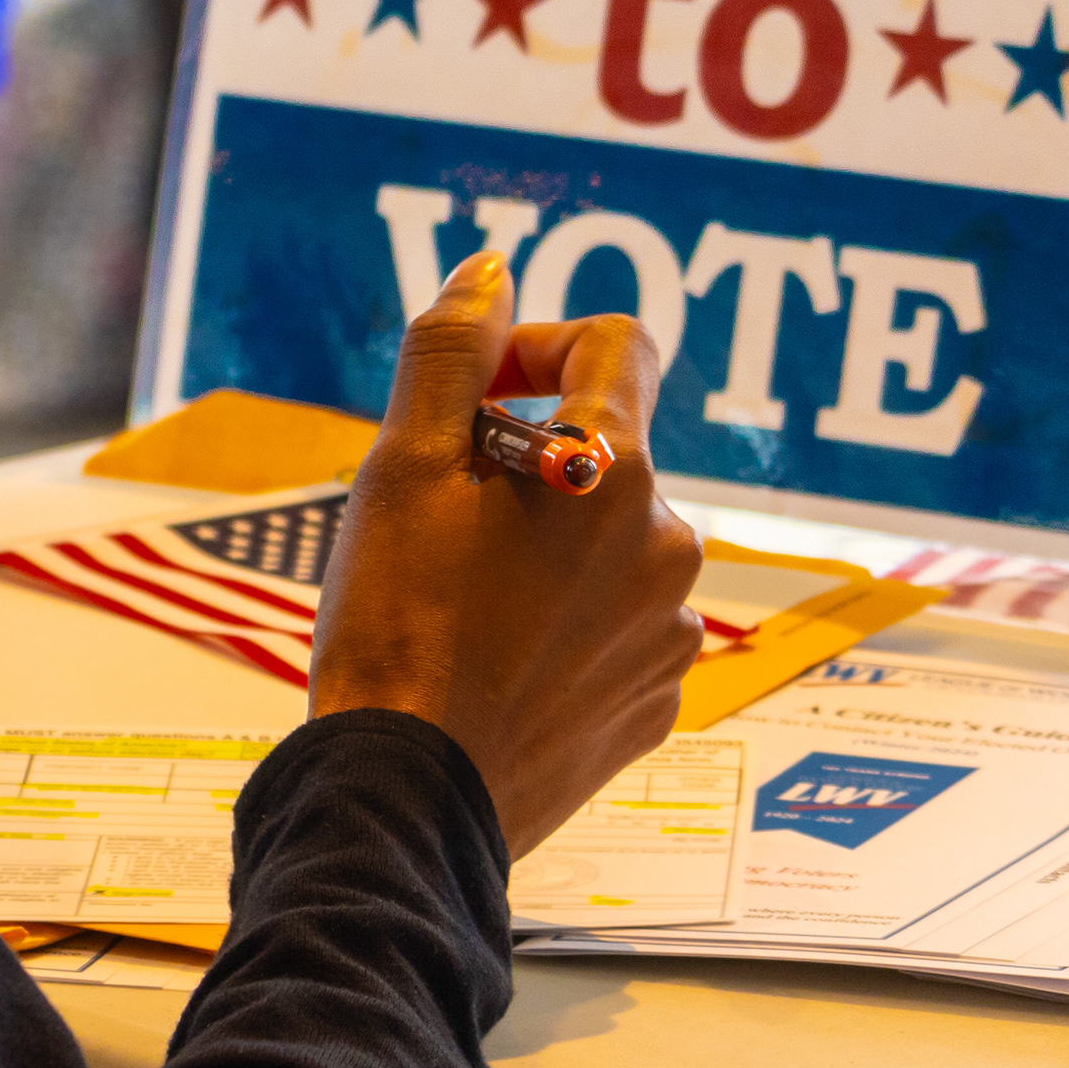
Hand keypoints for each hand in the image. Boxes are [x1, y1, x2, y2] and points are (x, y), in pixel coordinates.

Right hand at [305, 248, 705, 858]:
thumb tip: (491, 271)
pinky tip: (494, 657)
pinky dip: (565, 621)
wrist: (409, 796)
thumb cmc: (397, 623)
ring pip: (610, 541)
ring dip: (548, 544)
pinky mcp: (657, 701)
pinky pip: (618, 625)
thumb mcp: (402, 466)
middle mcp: (669, 544)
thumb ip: (452, 351)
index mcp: (614, 472)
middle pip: (607, 448)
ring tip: (463, 599)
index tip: (476, 396)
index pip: (619, 344)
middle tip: (441, 518)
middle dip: (527, 459)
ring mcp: (672, 630)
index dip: (538, 347)